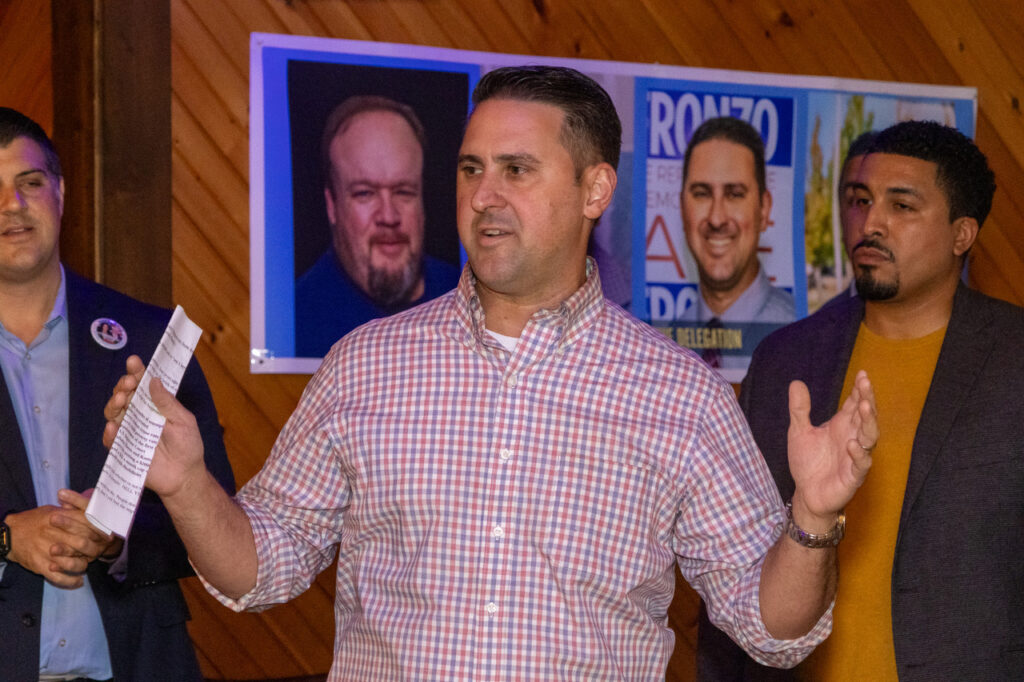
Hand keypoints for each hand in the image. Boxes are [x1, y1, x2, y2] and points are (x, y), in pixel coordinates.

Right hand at [5, 498, 113, 587]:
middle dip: (95, 550)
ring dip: (84, 566)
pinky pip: (59, 578)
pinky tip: (78, 582)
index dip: (102, 532)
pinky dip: (71, 581)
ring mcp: (49, 552)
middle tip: (100, 552)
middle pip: (84, 545)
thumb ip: (73, 512)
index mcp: (61, 519)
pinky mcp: (41, 566)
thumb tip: (95, 513)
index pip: (88, 526)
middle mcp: (57, 536)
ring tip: (86, 566)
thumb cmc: (34, 520)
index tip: (110, 537)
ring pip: (75, 563)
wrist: (10, 534)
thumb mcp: (53, 510)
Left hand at [57, 488, 123, 559]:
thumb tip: (61, 494)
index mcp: (104, 519)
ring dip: (66, 548)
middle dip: (69, 524)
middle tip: (52, 517)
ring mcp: (96, 549)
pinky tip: (51, 565)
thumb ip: (75, 503)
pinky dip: (64, 564)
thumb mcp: (87, 510)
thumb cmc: (92, 520)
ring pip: (83, 547)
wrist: (105, 542)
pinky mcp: (87, 561)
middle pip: (87, 528)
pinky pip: (77, 564)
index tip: (60, 494)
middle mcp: (103, 535)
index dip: (76, 500)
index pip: (91, 509)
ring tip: (51, 548)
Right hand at [103, 356, 205, 500]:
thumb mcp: (183, 421)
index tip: (134, 362)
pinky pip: (111, 439)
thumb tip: (153, 380)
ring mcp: (130, 431)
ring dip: (114, 403)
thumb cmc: (188, 446)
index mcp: (155, 405)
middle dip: (124, 385)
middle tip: (130, 382)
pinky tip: (114, 426)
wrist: (185, 476)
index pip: (142, 384)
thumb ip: (168, 403)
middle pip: (124, 395)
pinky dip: (110, 432)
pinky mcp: (123, 449)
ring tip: (122, 399)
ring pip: (114, 413)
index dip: (137, 372)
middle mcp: (139, 415)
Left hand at [787, 370, 876, 527]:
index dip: (860, 390)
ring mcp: (855, 457)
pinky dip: (859, 454)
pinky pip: (861, 464)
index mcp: (842, 425)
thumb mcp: (799, 431)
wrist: (806, 494)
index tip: (862, 374)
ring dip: (868, 422)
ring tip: (864, 406)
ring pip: (869, 437)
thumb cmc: (808, 462)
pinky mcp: (853, 476)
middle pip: (866, 416)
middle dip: (867, 400)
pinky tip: (852, 443)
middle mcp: (853, 437)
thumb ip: (800, 409)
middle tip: (865, 384)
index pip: (855, 404)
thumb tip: (796, 382)